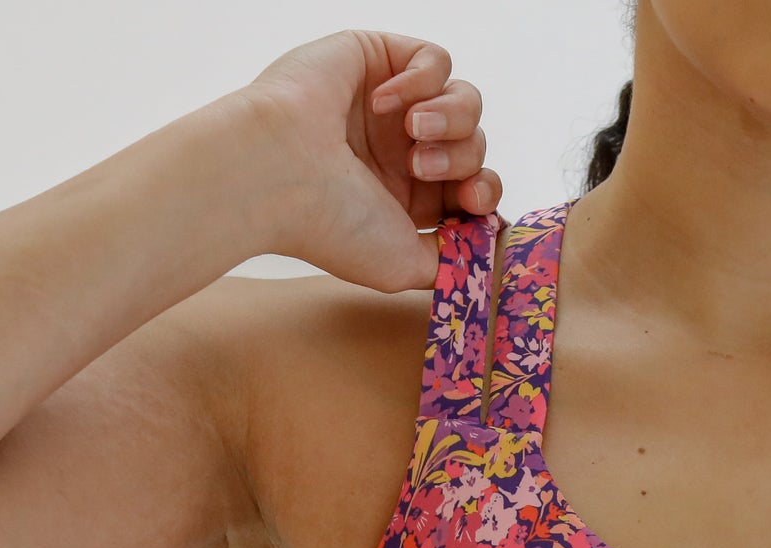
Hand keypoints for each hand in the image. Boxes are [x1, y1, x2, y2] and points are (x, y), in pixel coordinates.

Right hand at [232, 30, 501, 292]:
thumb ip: (456, 261)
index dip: (484, 193)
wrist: (278, 174)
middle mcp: (401, 151)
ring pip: (466, 101)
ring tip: (414, 135)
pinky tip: (387, 103)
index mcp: (409, 199)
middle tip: (422, 167)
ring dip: (451, 121)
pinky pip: (436, 60)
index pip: (474, 189)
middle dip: (463, 159)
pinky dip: (423, 81)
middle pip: (476, 146)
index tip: (471, 202)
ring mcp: (391, 105)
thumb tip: (493, 249)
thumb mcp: (405, 266)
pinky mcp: (377, 58)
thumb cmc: (331, 225)